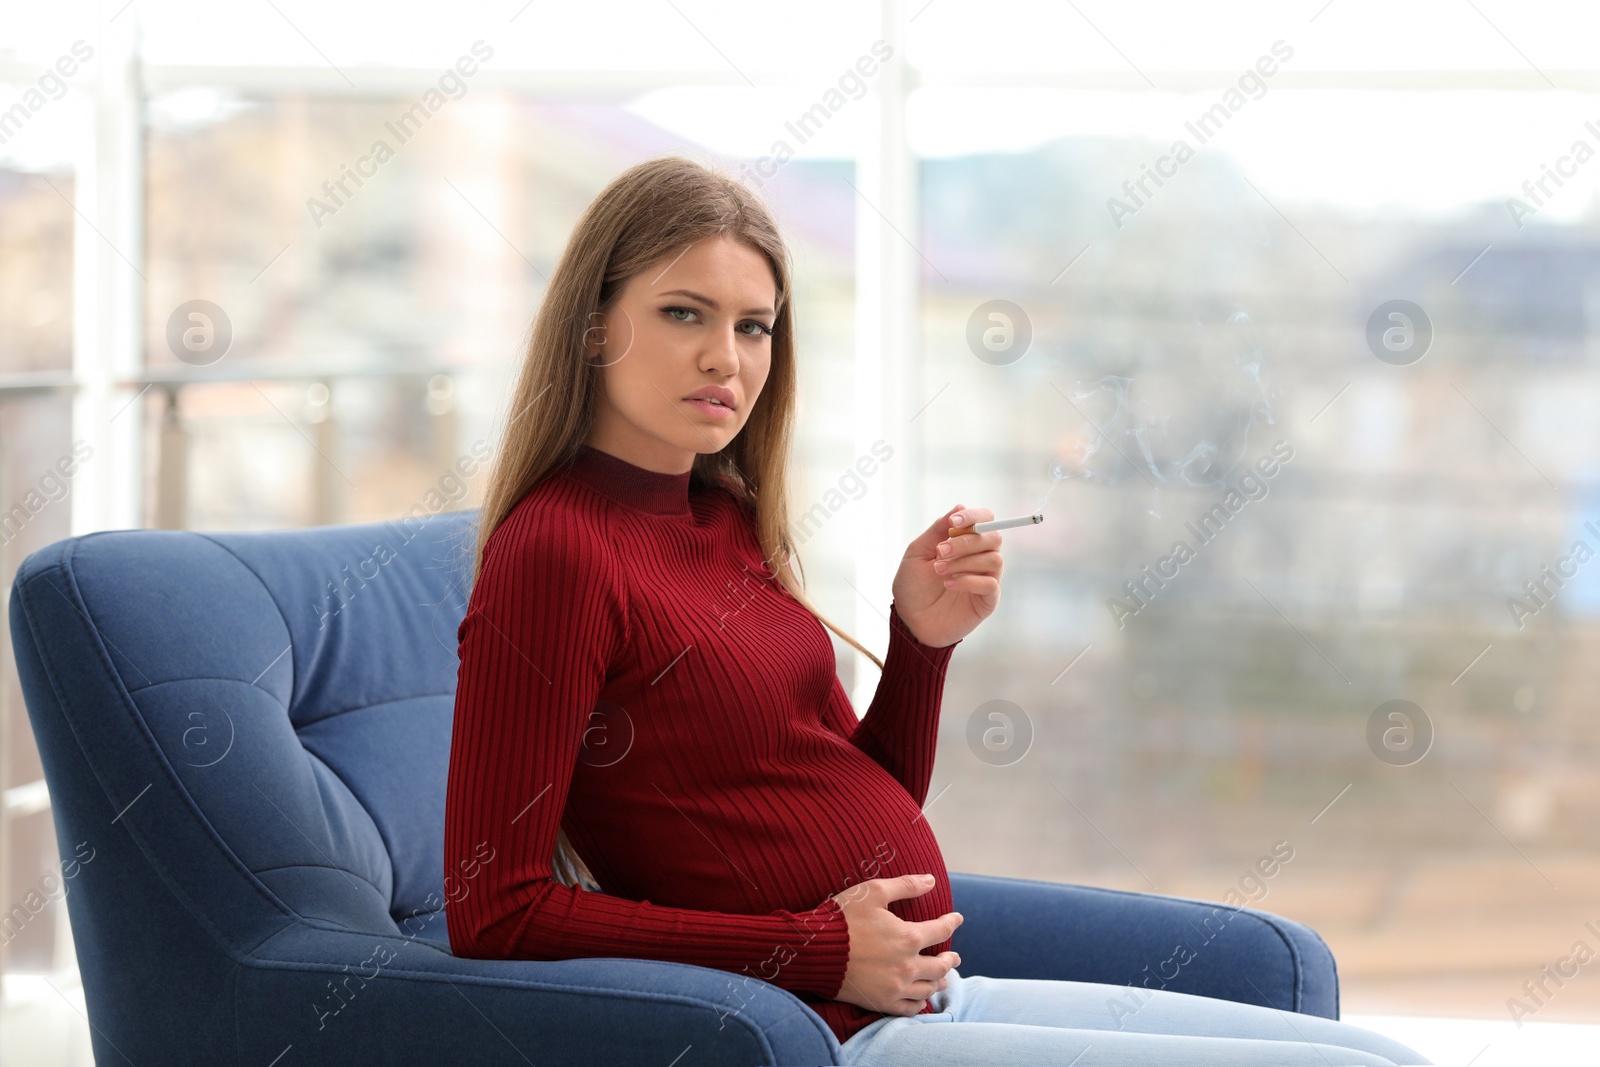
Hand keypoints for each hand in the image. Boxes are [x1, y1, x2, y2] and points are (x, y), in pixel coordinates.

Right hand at [830, 874, 962, 1015]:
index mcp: (909, 937)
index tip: (957, 919)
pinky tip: (921, 1001)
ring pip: (927, 988)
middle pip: (940, 966)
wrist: (814, 950)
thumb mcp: (874, 892)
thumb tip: (931, 880)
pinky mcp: (881, 1002)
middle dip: (950, 959)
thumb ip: (906, 886)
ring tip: (943, 979)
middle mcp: (907, 965)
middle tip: (955, 957)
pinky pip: (908, 1009)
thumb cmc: (842, 917)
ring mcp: (895, 987)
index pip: (941, 930)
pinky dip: (919, 1005)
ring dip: (939, 982)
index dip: (952, 923)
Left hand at [891, 504, 1002, 647]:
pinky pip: (990, 584)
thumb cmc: (913, 586)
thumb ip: (937, 529)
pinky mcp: (987, 600)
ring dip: (964, 562)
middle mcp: (980, 558)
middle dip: (966, 542)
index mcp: (966, 542)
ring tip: (940, 571)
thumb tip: (960, 506)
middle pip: (993, 538)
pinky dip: (969, 580)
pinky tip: (948, 584)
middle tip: (940, 552)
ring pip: (994, 559)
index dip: (975, 516)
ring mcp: (986, 579)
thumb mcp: (918, 552)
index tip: (953, 522)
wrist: (909, 621)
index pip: (986, 520)